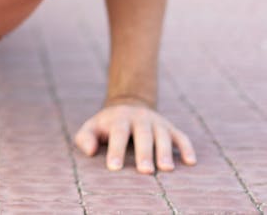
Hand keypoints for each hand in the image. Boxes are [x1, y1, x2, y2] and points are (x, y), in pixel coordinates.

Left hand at [74, 100, 196, 173]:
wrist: (128, 105)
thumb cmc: (106, 125)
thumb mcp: (92, 127)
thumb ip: (85, 138)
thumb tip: (91, 151)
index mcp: (119, 119)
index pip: (117, 134)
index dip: (116, 150)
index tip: (114, 168)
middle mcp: (139, 118)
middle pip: (143, 134)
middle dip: (144, 152)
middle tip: (145, 171)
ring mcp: (157, 122)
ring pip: (162, 135)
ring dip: (165, 151)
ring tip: (166, 169)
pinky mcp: (170, 127)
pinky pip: (181, 136)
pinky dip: (186, 148)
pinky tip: (190, 161)